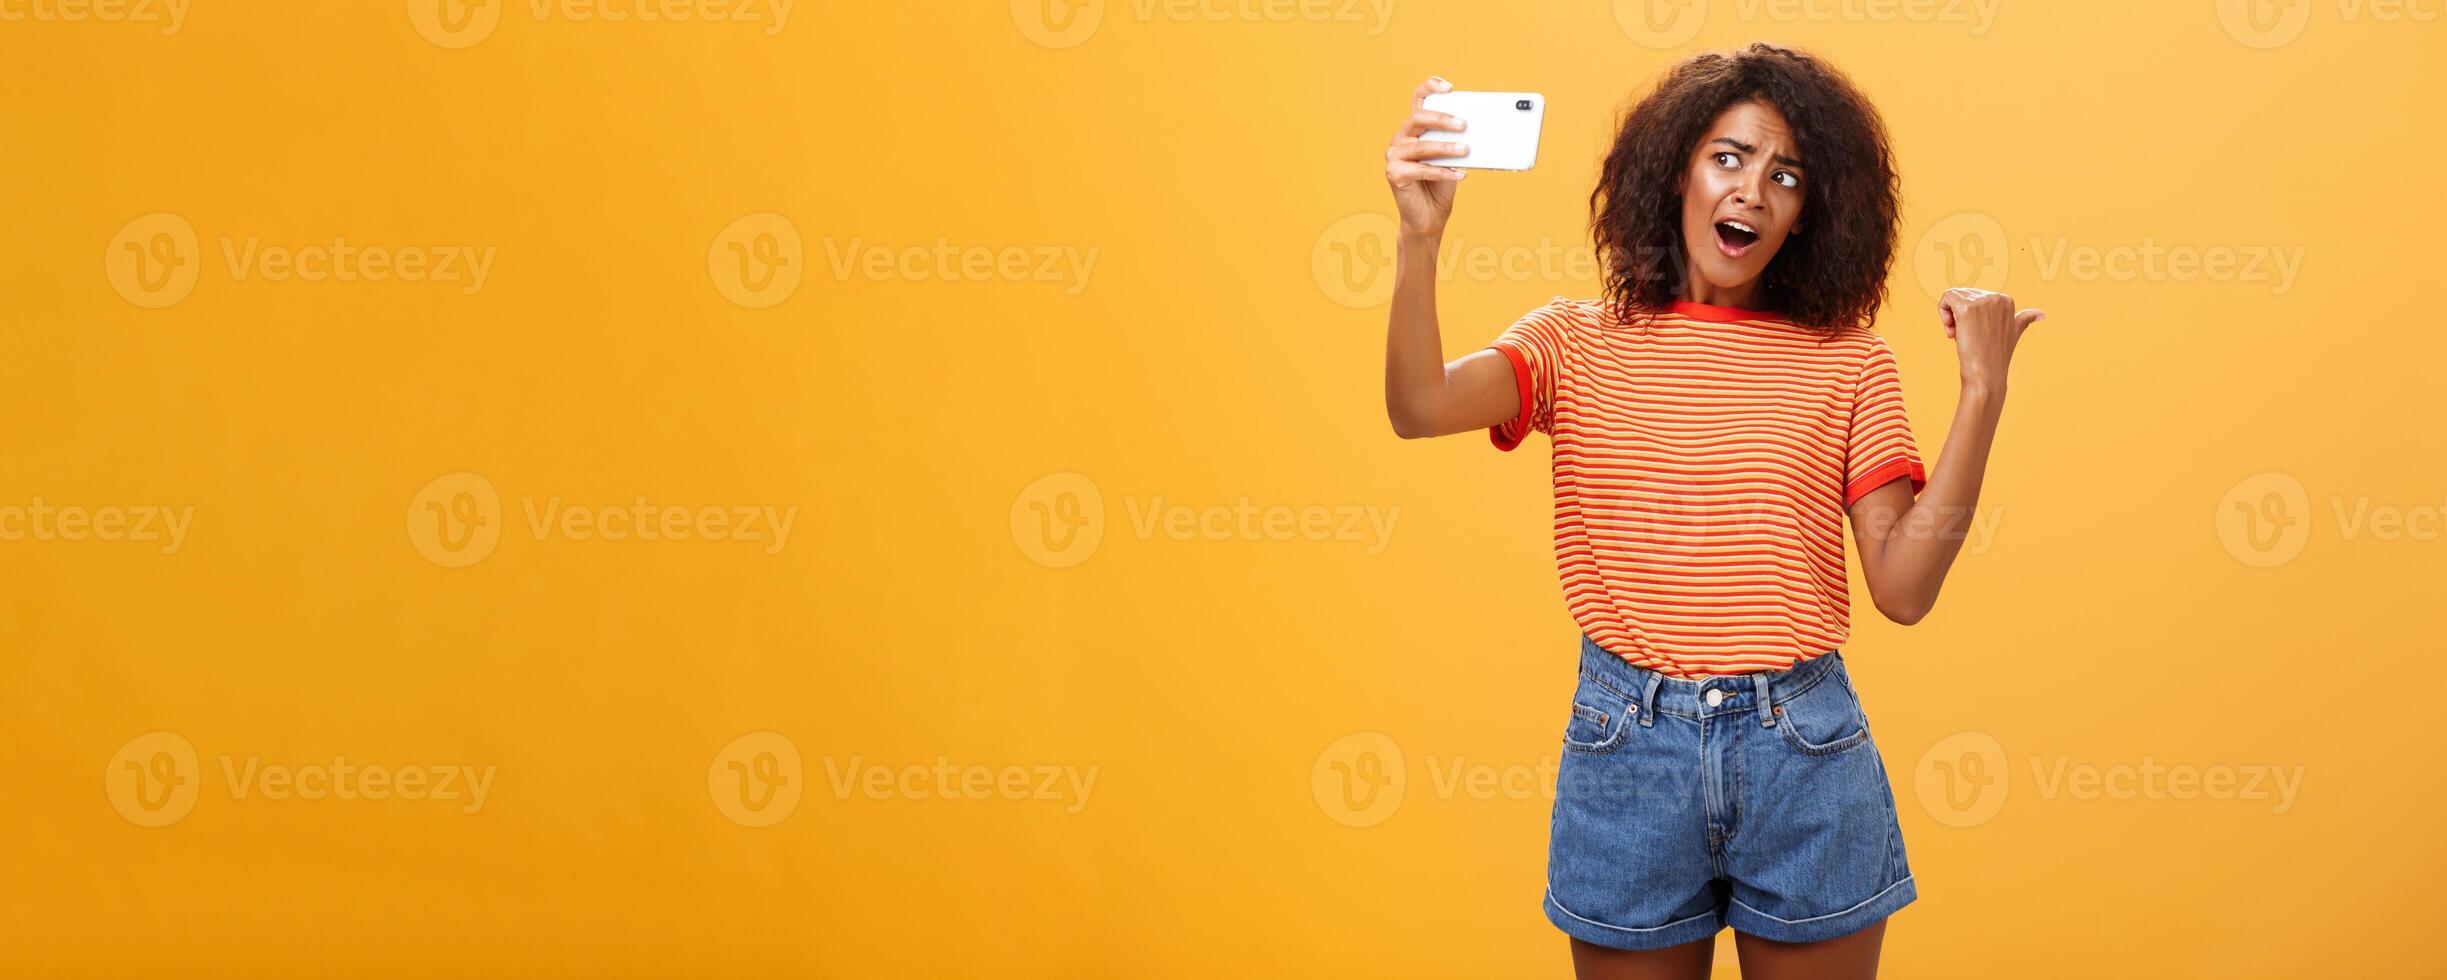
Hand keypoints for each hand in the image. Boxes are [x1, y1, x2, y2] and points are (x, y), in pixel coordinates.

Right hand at [1385, 76, 1468, 239]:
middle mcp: (1400, 138)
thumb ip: (1456, 141)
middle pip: (1418, 118)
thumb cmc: (1441, 185)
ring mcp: (1394, 156)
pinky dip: (1442, 172)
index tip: (1449, 87)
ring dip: (1446, 148)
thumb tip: (1476, 129)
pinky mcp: (1394, 174)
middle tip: (1464, 124)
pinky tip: (1459, 174)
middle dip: (1442, 119)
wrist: (1429, 217)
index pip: (1418, 99)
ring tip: (1465, 150)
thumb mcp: (1452, 158)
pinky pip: (1420, 170)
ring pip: (1421, 146)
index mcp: (1413, 129)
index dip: (1430, 87)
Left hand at [1938, 287, 2043, 388]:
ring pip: (1952, 296)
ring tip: (1958, 334)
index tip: (1975, 332)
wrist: (1986, 374)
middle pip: (1962, 295)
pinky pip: (1946, 297)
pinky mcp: (1966, 307)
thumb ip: (2025, 319)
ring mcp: (1982, 301)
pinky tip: (1951, 331)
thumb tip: (2042, 314)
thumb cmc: (1996, 355)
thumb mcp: (2014, 333)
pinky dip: (1942, 313)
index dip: (1970, 315)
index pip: (1974, 296)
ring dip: (1949, 316)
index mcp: (2006, 299)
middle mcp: (1996, 297)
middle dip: (1958, 315)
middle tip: (1964, 336)